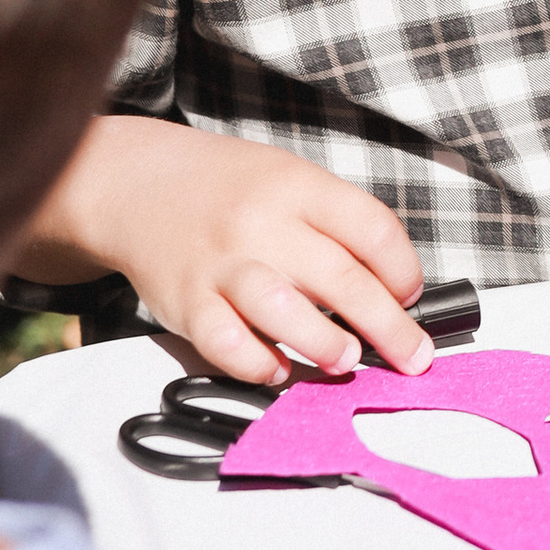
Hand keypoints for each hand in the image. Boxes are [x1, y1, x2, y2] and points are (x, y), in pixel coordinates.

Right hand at [15, 114, 434, 386]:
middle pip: (341, 277)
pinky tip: (277, 369)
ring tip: (346, 360)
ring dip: (325, 343)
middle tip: (411, 355)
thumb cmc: (228, 190)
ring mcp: (223, 264)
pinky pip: (226, 344)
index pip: (371, 228)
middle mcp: (262, 224)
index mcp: (297, 187)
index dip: (403, 270)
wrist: (139, 184)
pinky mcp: (187, 302)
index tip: (411, 296)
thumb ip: (334, 228)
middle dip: (388, 327)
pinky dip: (256, 364)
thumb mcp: (288, 181)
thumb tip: (389, 290)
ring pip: (283, 309)